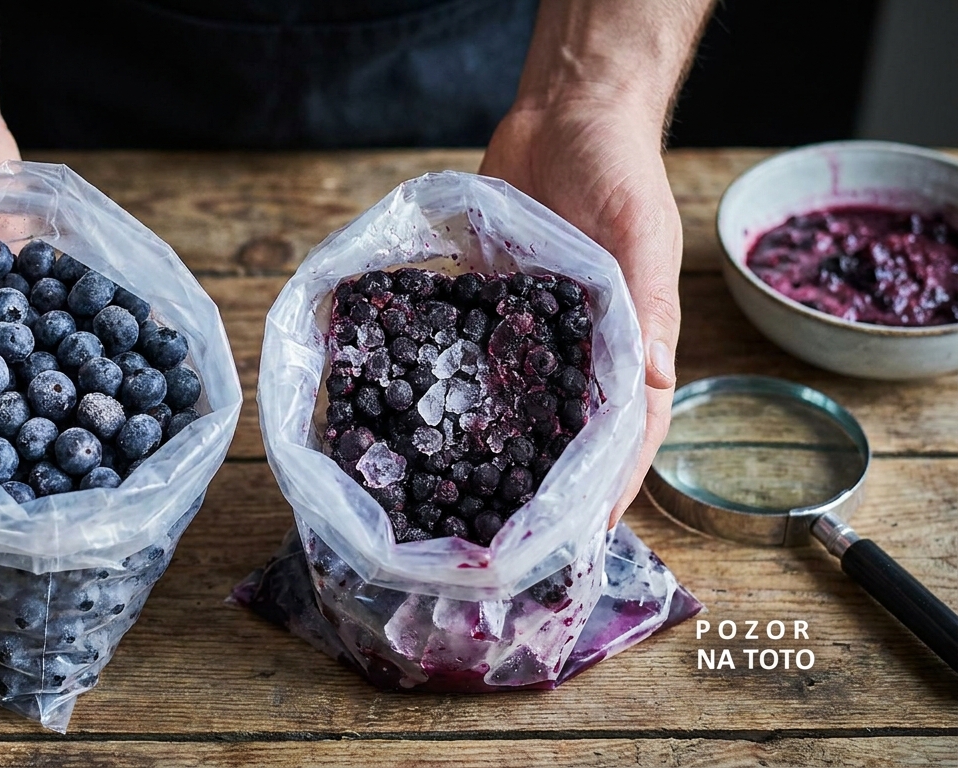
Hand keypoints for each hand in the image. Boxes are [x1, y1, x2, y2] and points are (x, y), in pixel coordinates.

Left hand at [480, 99, 680, 525]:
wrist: (565, 116)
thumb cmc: (619, 169)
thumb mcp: (642, 233)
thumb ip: (646, 303)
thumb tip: (653, 377)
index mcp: (629, 342)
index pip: (627, 432)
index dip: (609, 488)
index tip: (584, 538)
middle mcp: (579, 350)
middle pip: (566, 434)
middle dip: (547, 490)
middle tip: (512, 542)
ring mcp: (530, 334)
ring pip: (515, 407)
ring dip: (495, 454)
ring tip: (462, 506)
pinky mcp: (489, 309)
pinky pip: (469, 359)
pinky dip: (451, 392)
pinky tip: (420, 427)